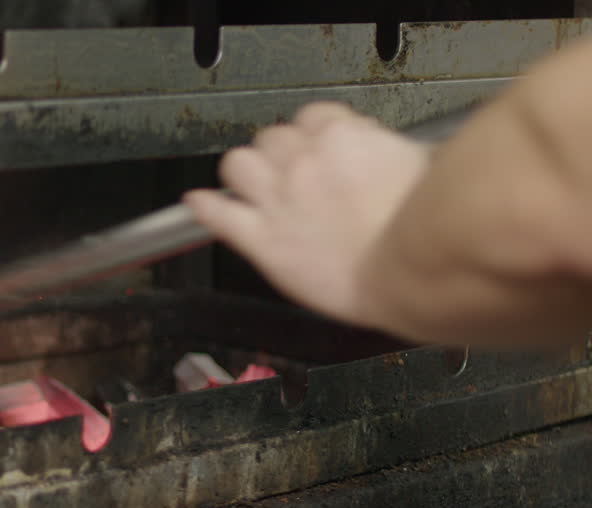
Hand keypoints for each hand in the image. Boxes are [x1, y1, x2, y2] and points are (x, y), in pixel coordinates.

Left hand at [182, 102, 430, 330]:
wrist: (411, 276)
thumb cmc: (424, 229)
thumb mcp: (423, 166)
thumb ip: (391, 151)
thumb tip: (387, 149)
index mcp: (342, 138)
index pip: (313, 117)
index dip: (316, 136)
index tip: (322, 151)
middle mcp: (303, 163)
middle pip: (272, 138)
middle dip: (282, 154)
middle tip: (295, 176)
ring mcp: (277, 201)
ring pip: (237, 164)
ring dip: (246, 173)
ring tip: (256, 187)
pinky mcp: (262, 241)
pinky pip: (218, 215)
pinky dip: (204, 208)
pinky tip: (198, 204)